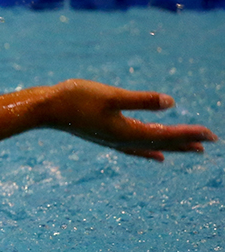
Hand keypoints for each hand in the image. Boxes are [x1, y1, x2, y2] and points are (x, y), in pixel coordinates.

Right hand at [45, 79, 216, 160]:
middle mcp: (123, 140)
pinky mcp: (105, 136)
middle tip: (211, 143)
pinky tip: (157, 155)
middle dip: (187, 142)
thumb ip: (141, 100)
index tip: (212, 135)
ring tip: (192, 150)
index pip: (166, 135)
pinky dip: (150, 151)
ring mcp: (113, 140)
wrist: (44, 109)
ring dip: (172, 147)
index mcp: (126, 132)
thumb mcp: (111, 96)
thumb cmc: (74, 99)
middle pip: (162, 143)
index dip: (190, 133)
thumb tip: (172, 103)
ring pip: (151, 146)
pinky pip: (135, 147)